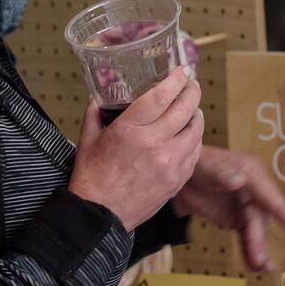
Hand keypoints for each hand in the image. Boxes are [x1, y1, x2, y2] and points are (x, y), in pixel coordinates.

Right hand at [69, 68, 203, 230]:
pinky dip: (195, 139)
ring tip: (193, 108)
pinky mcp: (177, 179)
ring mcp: (169, 163)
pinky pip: (195, 152)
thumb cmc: (92, 177)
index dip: (176, 79)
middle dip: (192, 91)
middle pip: (185, 108)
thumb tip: (100, 96)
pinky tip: (190, 134)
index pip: (162, 95)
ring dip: (197, 114)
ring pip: (196, 130)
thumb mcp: (87, 139)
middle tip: (192, 84)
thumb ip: (95, 112)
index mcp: (130, 129)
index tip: (182, 70)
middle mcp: (154, 143)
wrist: (100, 215)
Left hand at [172, 146, 284, 270]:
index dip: (280, 210)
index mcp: (252, 173)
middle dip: (259, 239)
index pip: (268, 193)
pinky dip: (250, 252)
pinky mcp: (239, 221)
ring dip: (257, 250)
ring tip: (260, 268)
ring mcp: (248, 208)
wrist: (185, 176)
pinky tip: (256, 267)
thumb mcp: (207, 165)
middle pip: (260, 219)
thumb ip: (222, 173)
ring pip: (256, 231)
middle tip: (258, 259)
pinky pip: (247, 238)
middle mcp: (256, 192)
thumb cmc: (199, 164)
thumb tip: (238, 181)